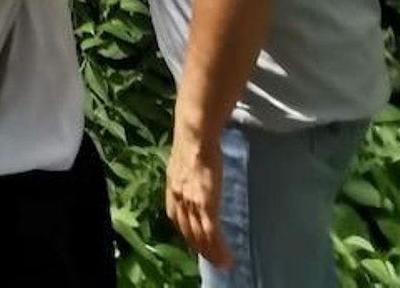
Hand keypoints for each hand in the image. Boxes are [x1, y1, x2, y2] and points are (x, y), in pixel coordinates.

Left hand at [166, 126, 231, 268]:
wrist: (194, 134)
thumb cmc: (193, 143)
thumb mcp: (183, 163)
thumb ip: (187, 177)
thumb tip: (194, 180)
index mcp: (172, 189)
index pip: (177, 218)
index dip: (187, 232)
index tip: (196, 242)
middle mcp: (178, 199)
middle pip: (188, 232)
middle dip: (200, 249)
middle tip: (213, 261)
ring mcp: (191, 203)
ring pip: (200, 237)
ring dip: (211, 254)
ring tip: (223, 264)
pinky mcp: (205, 204)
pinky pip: (211, 233)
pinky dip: (218, 248)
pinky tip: (227, 257)